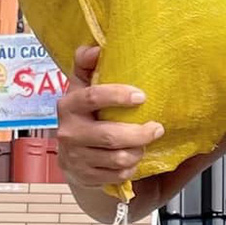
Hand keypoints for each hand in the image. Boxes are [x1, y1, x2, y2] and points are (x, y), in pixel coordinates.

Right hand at [56, 45, 163, 189]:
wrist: (71, 157)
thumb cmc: (85, 115)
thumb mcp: (82, 88)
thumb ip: (87, 65)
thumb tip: (95, 47)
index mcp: (69, 105)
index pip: (92, 97)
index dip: (117, 95)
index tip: (141, 96)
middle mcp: (68, 132)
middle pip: (110, 135)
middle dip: (139, 133)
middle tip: (157, 128)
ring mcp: (75, 157)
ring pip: (117, 158)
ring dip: (137, 152)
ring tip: (144, 144)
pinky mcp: (84, 177)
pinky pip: (117, 175)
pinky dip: (130, 168)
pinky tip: (133, 159)